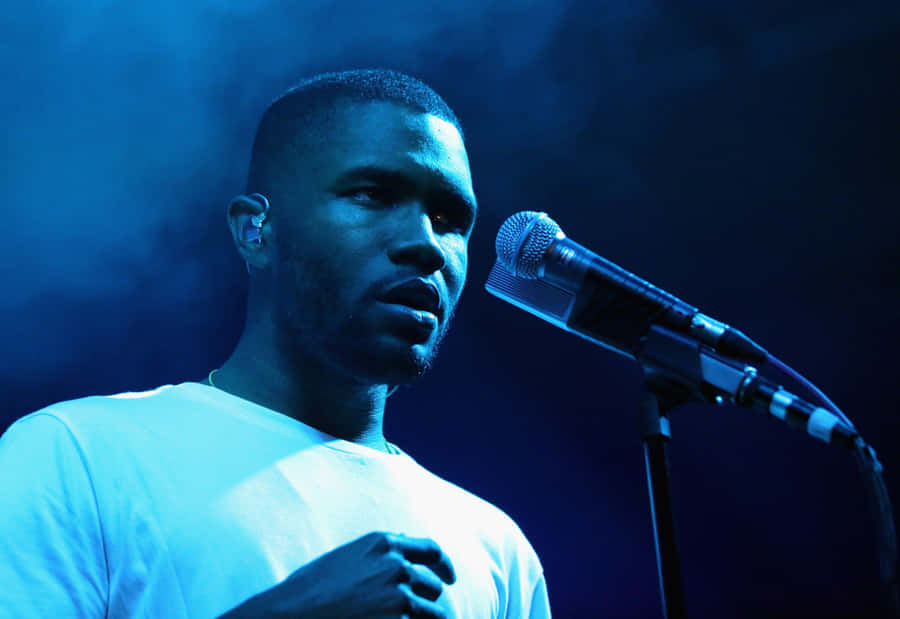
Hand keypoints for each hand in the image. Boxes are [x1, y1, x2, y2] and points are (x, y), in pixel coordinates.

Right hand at [222, 531, 455, 618]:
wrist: (293, 612)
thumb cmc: (310, 588)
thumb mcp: (345, 557)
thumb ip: (376, 554)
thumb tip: (400, 551)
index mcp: (383, 542)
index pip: (430, 549)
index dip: (444, 564)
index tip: (450, 577)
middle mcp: (395, 563)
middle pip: (433, 582)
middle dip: (431, 598)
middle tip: (427, 611)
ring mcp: (399, 593)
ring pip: (434, 610)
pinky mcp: (399, 617)